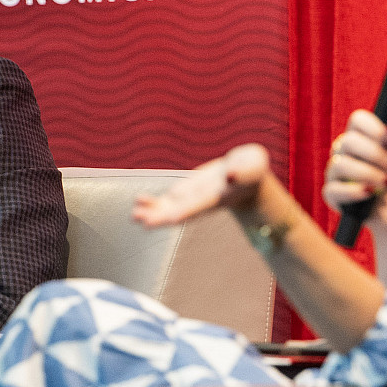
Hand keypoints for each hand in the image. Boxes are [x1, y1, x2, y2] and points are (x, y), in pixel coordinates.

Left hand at [133, 143, 271, 226]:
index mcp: (218, 196)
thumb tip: (230, 174)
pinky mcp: (186, 193)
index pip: (202, 205)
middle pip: (181, 212)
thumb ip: (242, 170)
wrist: (247, 179)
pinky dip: (152, 203)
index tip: (173, 219)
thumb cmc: (251, 169)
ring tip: (134, 215)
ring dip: (152, 213)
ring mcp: (192, 199)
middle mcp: (202, 202)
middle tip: (144, 222)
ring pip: (169, 210)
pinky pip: (166, 201)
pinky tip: (138, 201)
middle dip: (164, 218)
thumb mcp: (252, 164)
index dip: (188, 211)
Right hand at [323, 110, 386, 232]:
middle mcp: (345, 151)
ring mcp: (336, 172)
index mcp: (363, 136)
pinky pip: (333, 189)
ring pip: (340, 164)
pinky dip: (353, 191)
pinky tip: (369, 193)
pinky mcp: (333, 194)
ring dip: (368, 174)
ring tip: (386, 183)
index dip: (371, 126)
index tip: (386, 138)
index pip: (357, 120)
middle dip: (375, 154)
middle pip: (348, 141)